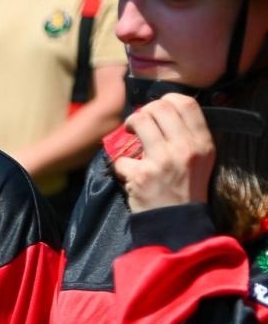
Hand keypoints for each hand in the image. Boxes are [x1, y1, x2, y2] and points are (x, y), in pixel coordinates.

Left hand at [112, 93, 215, 212]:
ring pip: (139, 121)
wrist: (177, 223)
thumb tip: (161, 110)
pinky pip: (122, 158)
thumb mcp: (200, 160)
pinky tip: (129, 175)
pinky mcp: (142, 175)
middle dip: (143, 112)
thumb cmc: (186, 188)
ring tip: (130, 135)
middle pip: (159, 107)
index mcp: (203, 143)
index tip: (156, 110)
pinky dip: (121, 166)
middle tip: (138, 124)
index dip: (166, 100)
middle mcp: (185, 148)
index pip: (187, 104)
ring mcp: (163, 160)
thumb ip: (187, 136)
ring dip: (129, 126)